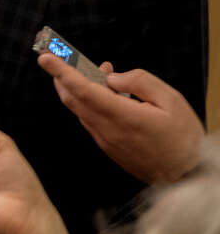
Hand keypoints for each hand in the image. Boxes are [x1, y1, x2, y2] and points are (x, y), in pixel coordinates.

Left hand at [38, 54, 202, 182]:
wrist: (187, 176)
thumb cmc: (183, 137)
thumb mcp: (170, 100)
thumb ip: (139, 82)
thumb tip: (111, 77)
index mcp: (122, 116)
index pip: (82, 90)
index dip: (62, 72)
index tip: (45, 58)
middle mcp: (106, 129)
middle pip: (73, 98)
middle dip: (63, 76)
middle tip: (67, 57)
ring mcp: (104, 140)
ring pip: (80, 109)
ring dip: (80, 87)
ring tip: (102, 73)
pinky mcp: (107, 146)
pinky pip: (90, 119)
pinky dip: (89, 102)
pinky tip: (107, 94)